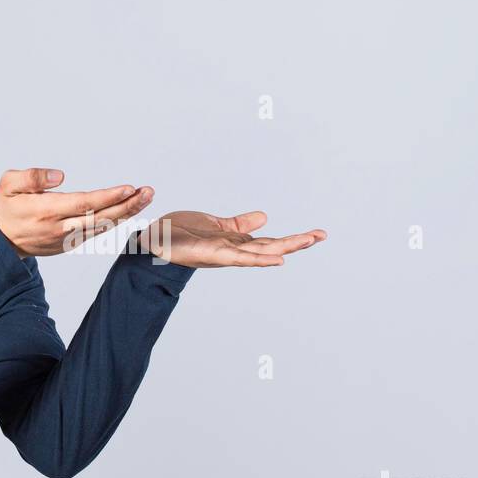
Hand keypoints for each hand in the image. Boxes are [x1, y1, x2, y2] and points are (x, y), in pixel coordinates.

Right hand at [0, 168, 153, 257]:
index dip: (108, 197)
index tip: (129, 188)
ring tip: (145, 197)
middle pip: (101, 217)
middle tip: (148, 192)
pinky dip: (115, 221)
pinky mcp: (71, 243)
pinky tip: (129, 209)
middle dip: (127, 205)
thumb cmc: (7, 207)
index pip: (84, 203)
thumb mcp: (8, 184)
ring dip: (126, 212)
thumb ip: (33, 176)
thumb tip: (61, 175)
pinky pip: (97, 231)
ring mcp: (67, 238)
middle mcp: (60, 227)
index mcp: (47, 210)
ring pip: (103, 226)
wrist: (0, 242)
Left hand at [135, 210, 325, 267]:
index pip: (270, 241)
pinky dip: (260, 259)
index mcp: (237, 242)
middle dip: (298, 241)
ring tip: (309, 240)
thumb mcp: (217, 224)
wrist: (154, 241)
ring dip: (287, 247)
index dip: (293, 238)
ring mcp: (227, 254)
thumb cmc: (181, 234)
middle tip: (322, 235)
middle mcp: (235, 250)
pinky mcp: (215, 255)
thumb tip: (265, 217)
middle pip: (273, 246)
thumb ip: (241, 224)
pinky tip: (278, 259)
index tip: (316, 234)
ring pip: (263, 252)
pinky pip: (242, 258)